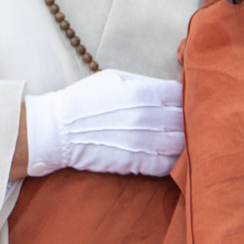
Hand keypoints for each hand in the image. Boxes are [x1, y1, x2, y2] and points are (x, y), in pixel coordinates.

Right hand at [23, 69, 184, 177]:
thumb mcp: (114, 78)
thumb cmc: (84, 100)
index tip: (178, 101)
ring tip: (175, 138)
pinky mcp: (135, 163)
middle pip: (185, 119)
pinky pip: (167, 165)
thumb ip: (144, 83)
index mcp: (142, 92)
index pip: (181, 94)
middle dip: (186, 119)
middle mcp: (146, 117)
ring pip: (181, 143)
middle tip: (181, 120)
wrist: (57, 131)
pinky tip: (167, 155)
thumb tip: (170, 89)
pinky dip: (172, 161)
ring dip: (182, 141)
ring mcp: (142, 142)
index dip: (182, 97)